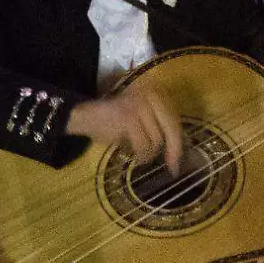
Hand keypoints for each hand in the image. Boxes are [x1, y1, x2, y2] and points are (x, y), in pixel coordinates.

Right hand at [65, 86, 184, 172]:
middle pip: (171, 129)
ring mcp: (139, 105)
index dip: (178, 142)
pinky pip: (143, 144)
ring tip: (139, 156)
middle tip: (173, 169)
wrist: (85, 115)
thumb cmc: (112, 120)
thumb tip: (177, 152)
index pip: (174, 120)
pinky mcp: (129, 117)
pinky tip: (133, 155)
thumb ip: (158, 127)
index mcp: (155, 94)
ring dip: (148, 154)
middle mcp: (150, 95)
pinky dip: (140, 154)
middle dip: (173, 151)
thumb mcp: (140, 120)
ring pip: (156, 140)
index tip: (178, 161)